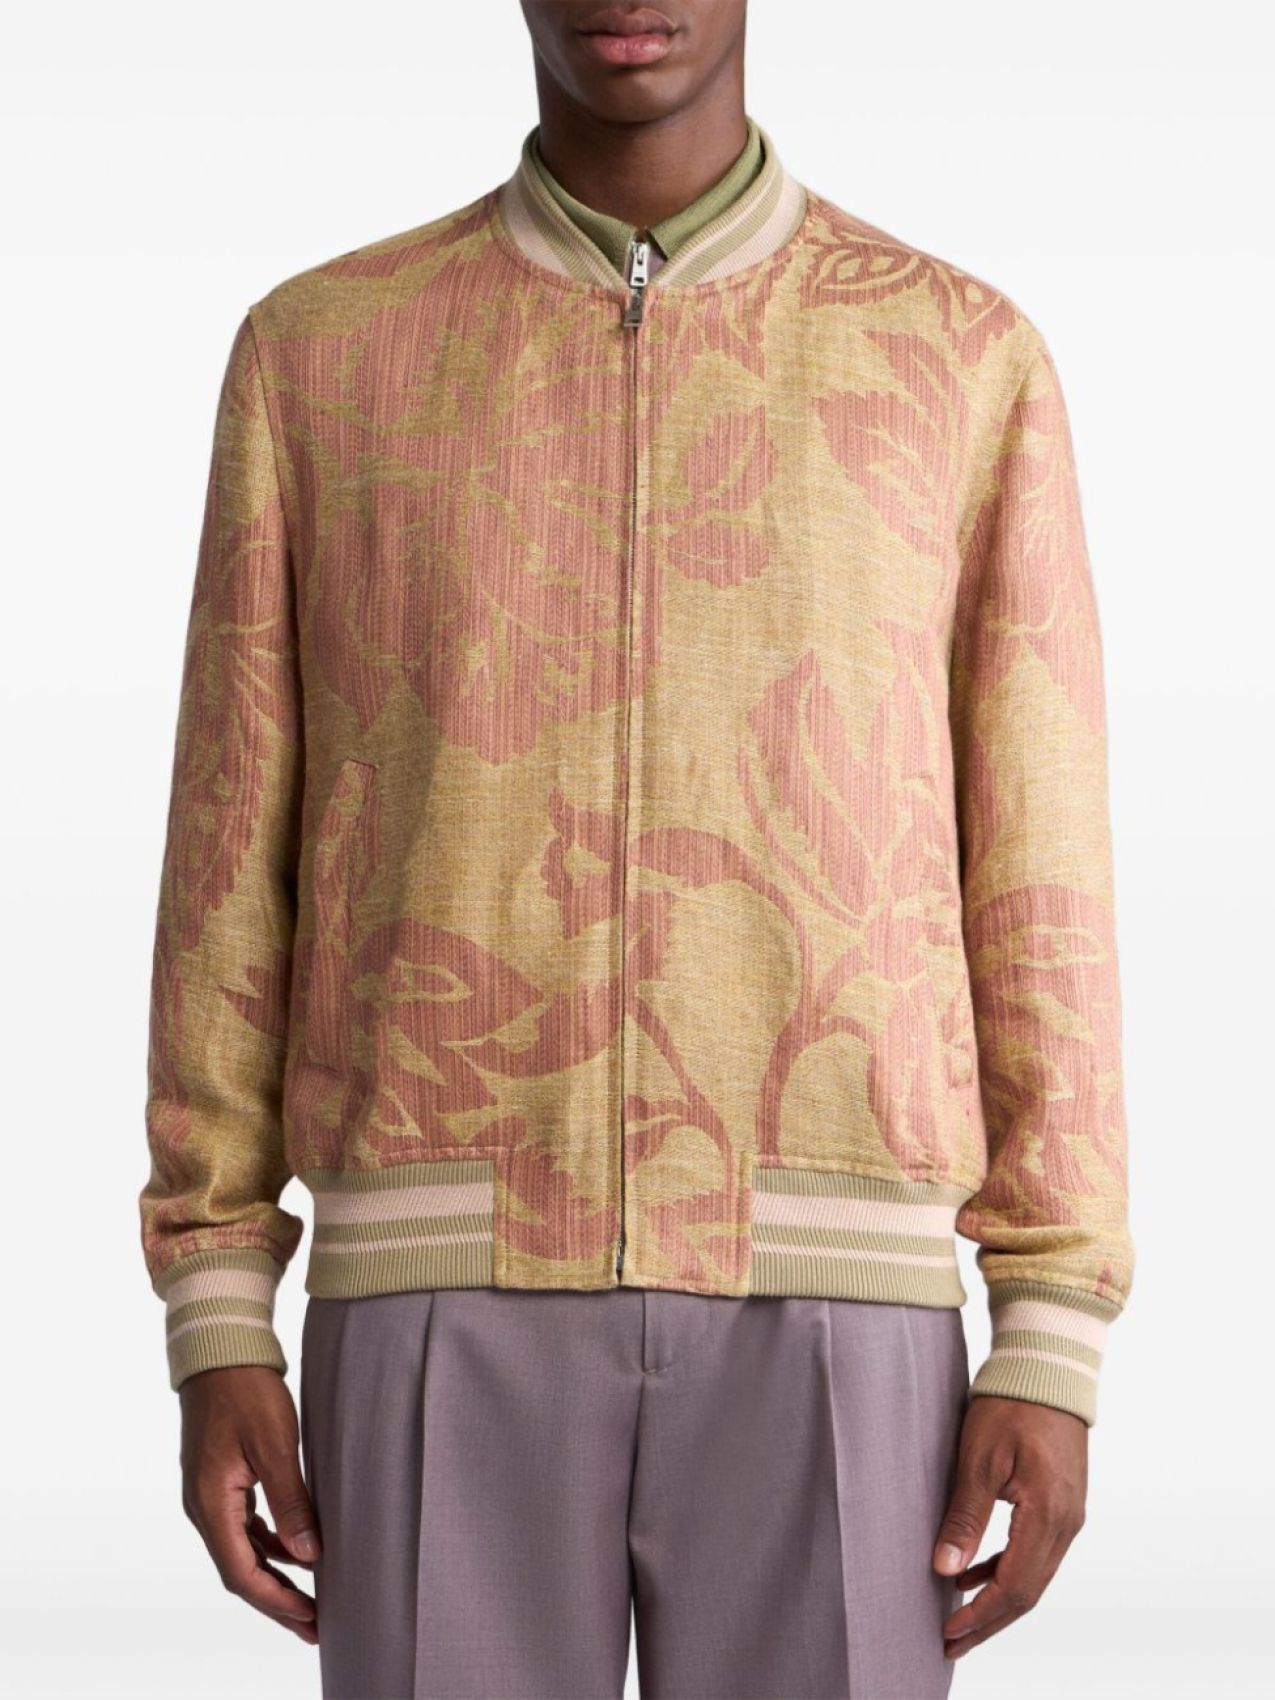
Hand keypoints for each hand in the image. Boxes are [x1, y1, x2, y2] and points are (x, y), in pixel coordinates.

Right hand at [179, 1365, 321, 1644]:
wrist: (221, 1350)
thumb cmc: (247, 1391)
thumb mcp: (275, 1445)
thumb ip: (291, 1502)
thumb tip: (309, 1556)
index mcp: (211, 1503)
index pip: (241, 1573)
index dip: (277, 1602)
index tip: (311, 1619)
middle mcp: (203, 1506)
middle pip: (240, 1570)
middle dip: (277, 1602)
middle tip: (315, 1626)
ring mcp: (209, 1494)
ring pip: (241, 1551)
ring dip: (274, 1576)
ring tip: (309, 1599)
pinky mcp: (220, 1480)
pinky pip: (243, 1526)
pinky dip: (267, 1545)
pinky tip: (293, 1551)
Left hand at [933, 1395, 1086, 1659]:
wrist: (1048, 1369)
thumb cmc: (1012, 1404)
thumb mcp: (979, 1457)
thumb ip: (965, 1516)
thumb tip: (944, 1569)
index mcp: (1048, 1514)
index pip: (1016, 1586)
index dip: (982, 1616)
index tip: (949, 1633)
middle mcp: (1067, 1524)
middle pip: (1028, 1592)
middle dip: (988, 1622)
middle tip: (949, 1644)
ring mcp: (1069, 1517)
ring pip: (1033, 1577)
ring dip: (996, 1602)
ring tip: (958, 1620)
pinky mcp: (1062, 1506)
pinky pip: (1035, 1554)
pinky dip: (1005, 1570)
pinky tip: (973, 1575)